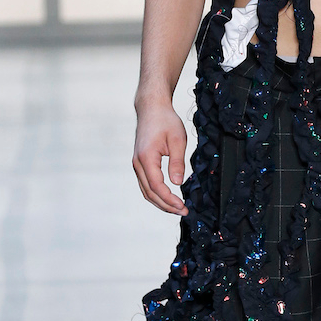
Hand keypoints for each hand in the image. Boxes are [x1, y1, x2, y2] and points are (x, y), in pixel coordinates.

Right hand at [133, 99, 188, 214]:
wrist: (151, 108)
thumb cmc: (166, 121)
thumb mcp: (177, 140)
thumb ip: (177, 162)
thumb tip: (177, 183)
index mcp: (146, 158)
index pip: (157, 186)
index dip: (170, 200)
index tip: (183, 206)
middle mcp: (137, 164)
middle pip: (150, 193)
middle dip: (166, 206)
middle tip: (183, 211)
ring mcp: (137, 164)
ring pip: (146, 191)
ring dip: (161, 202)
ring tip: (177, 208)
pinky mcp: (140, 163)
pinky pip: (146, 184)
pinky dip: (156, 194)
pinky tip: (168, 198)